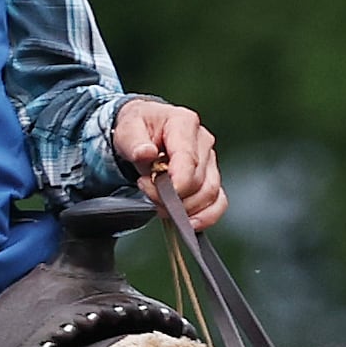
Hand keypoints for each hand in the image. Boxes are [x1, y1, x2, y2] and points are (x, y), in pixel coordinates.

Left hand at [111, 96, 224, 231]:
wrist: (142, 132)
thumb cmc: (137, 128)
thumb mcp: (127, 129)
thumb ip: (134, 142)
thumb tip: (145, 153)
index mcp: (184, 123)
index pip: (188, 160)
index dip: (175, 184)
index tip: (156, 193)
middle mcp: (202, 141)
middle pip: (198, 181)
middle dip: (171, 197)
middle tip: (146, 192)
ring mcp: (210, 160)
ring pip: (210, 194)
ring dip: (184, 209)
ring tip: (158, 203)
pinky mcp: (210, 178)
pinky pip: (218, 202)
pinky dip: (206, 216)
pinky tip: (189, 223)